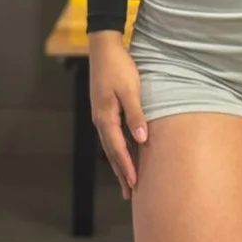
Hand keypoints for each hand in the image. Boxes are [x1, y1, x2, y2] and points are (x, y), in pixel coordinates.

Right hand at [89, 33, 147, 198]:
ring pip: (111, 144)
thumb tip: (141, 140)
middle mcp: (101, 120)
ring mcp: (101, 114)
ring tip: (127, 179)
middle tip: (130, 193)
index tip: (135, 185)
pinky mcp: (105, 108)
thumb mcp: (130, 89)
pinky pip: (112, 134)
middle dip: (121, 172)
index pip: (117, 149)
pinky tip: (125, 151)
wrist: (104, 48)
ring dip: (120, 162)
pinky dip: (119, 147)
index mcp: (105, 118)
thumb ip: (135, 114)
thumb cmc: (119, 67)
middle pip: (112, 152)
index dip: (126, 167)